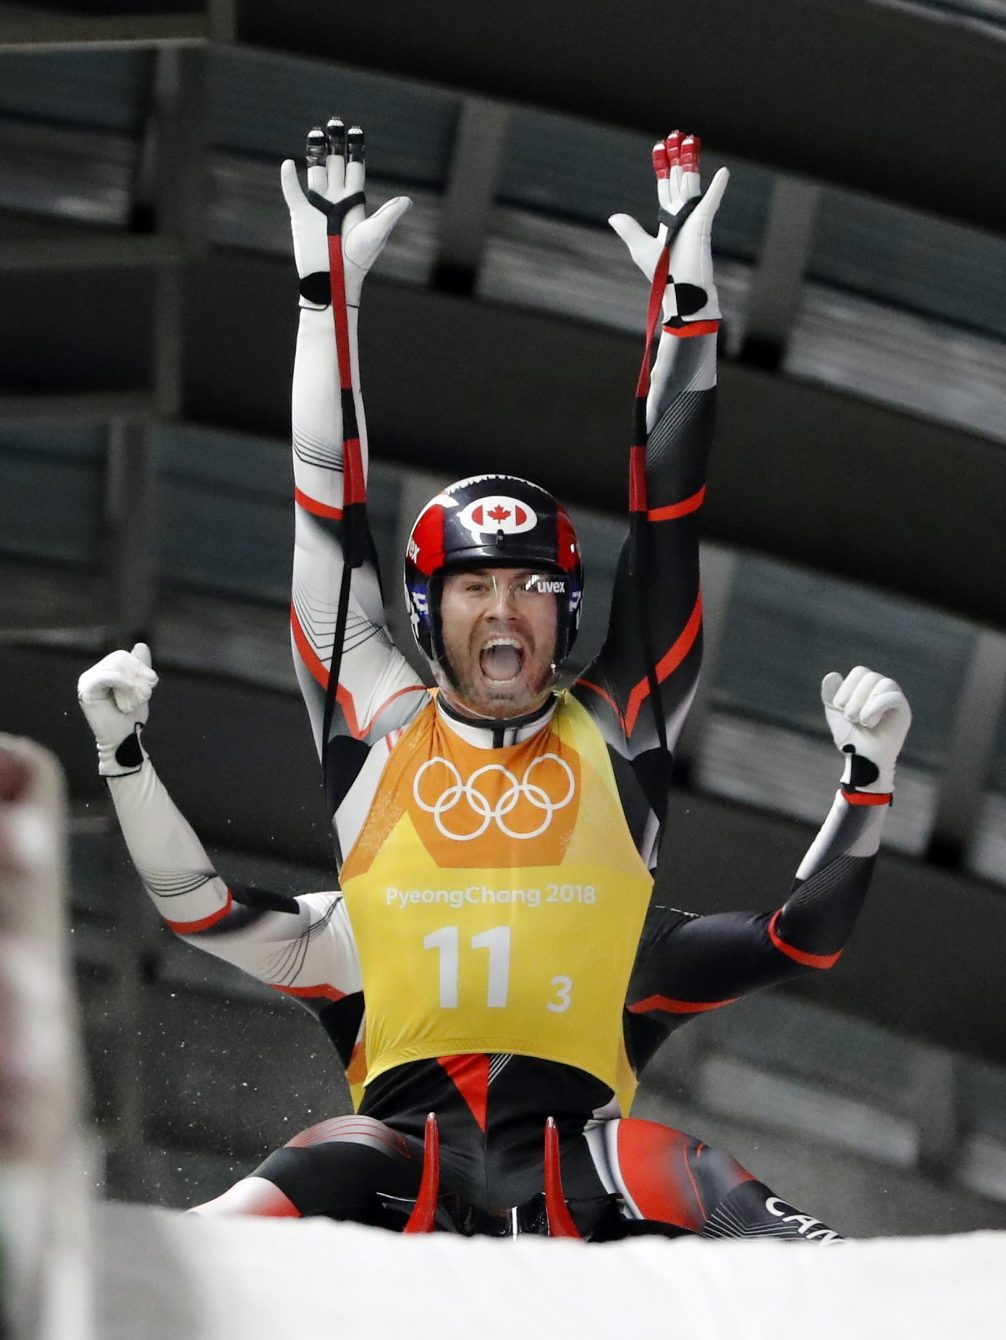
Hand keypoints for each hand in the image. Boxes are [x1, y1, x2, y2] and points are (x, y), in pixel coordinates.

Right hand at [77, 643, 156, 776]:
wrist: (124, 739)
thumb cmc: (130, 718)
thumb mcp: (139, 688)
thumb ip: (139, 668)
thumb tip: (140, 644)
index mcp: (102, 673)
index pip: (123, 656)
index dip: (140, 667)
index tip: (152, 683)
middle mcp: (91, 675)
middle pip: (120, 659)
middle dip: (138, 675)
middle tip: (145, 695)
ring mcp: (86, 682)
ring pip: (116, 667)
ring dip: (133, 684)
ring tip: (136, 700)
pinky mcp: (87, 691)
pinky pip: (108, 676)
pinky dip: (123, 683)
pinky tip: (129, 696)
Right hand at [280, 118, 411, 306]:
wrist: (334, 279)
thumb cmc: (357, 261)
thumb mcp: (375, 236)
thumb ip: (389, 215)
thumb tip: (407, 201)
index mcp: (354, 202)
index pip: (355, 169)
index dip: (355, 150)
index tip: (356, 132)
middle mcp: (336, 200)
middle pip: (335, 165)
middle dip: (335, 145)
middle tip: (334, 122)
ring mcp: (317, 206)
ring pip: (315, 173)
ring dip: (314, 153)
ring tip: (315, 132)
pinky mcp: (300, 215)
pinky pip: (293, 192)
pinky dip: (289, 178)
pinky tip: (289, 164)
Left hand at [609, 131, 727, 323]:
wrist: (680, 294)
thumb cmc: (663, 276)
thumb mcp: (641, 249)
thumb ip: (629, 229)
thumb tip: (614, 216)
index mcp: (669, 220)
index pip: (665, 187)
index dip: (663, 167)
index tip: (660, 148)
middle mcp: (682, 215)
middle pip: (679, 179)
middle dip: (677, 156)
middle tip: (676, 134)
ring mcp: (693, 218)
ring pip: (691, 182)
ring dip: (691, 160)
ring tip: (690, 139)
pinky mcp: (703, 224)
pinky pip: (710, 201)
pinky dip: (717, 187)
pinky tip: (723, 172)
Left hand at [821, 666, 911, 793]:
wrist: (861, 759)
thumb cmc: (850, 737)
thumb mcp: (835, 713)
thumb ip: (830, 694)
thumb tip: (833, 675)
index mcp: (868, 687)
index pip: (860, 671)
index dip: (847, 687)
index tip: (840, 707)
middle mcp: (884, 690)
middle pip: (871, 676)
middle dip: (855, 697)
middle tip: (850, 717)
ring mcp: (895, 700)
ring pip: (884, 683)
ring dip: (866, 702)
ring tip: (860, 721)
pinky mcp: (903, 712)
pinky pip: (893, 697)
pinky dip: (876, 706)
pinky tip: (868, 721)